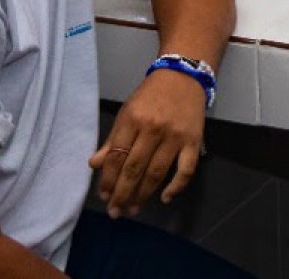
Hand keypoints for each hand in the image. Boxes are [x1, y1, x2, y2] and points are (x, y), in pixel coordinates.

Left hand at [89, 68, 208, 217]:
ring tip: (133, 209)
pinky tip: (164, 198)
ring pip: (156, 173)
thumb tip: (95, 164)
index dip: (108, 179)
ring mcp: (175, 136)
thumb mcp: (127, 111)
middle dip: (122, 193)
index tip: (103, 196)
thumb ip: (112, 139)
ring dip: (143, 194)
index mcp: (132, 120)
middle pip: (134, 168)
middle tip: (115, 212)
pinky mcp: (193, 141)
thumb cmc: (150, 95)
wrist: (182, 76)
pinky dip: (176, 187)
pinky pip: (186, 170)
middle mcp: (152, 128)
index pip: (116, 156)